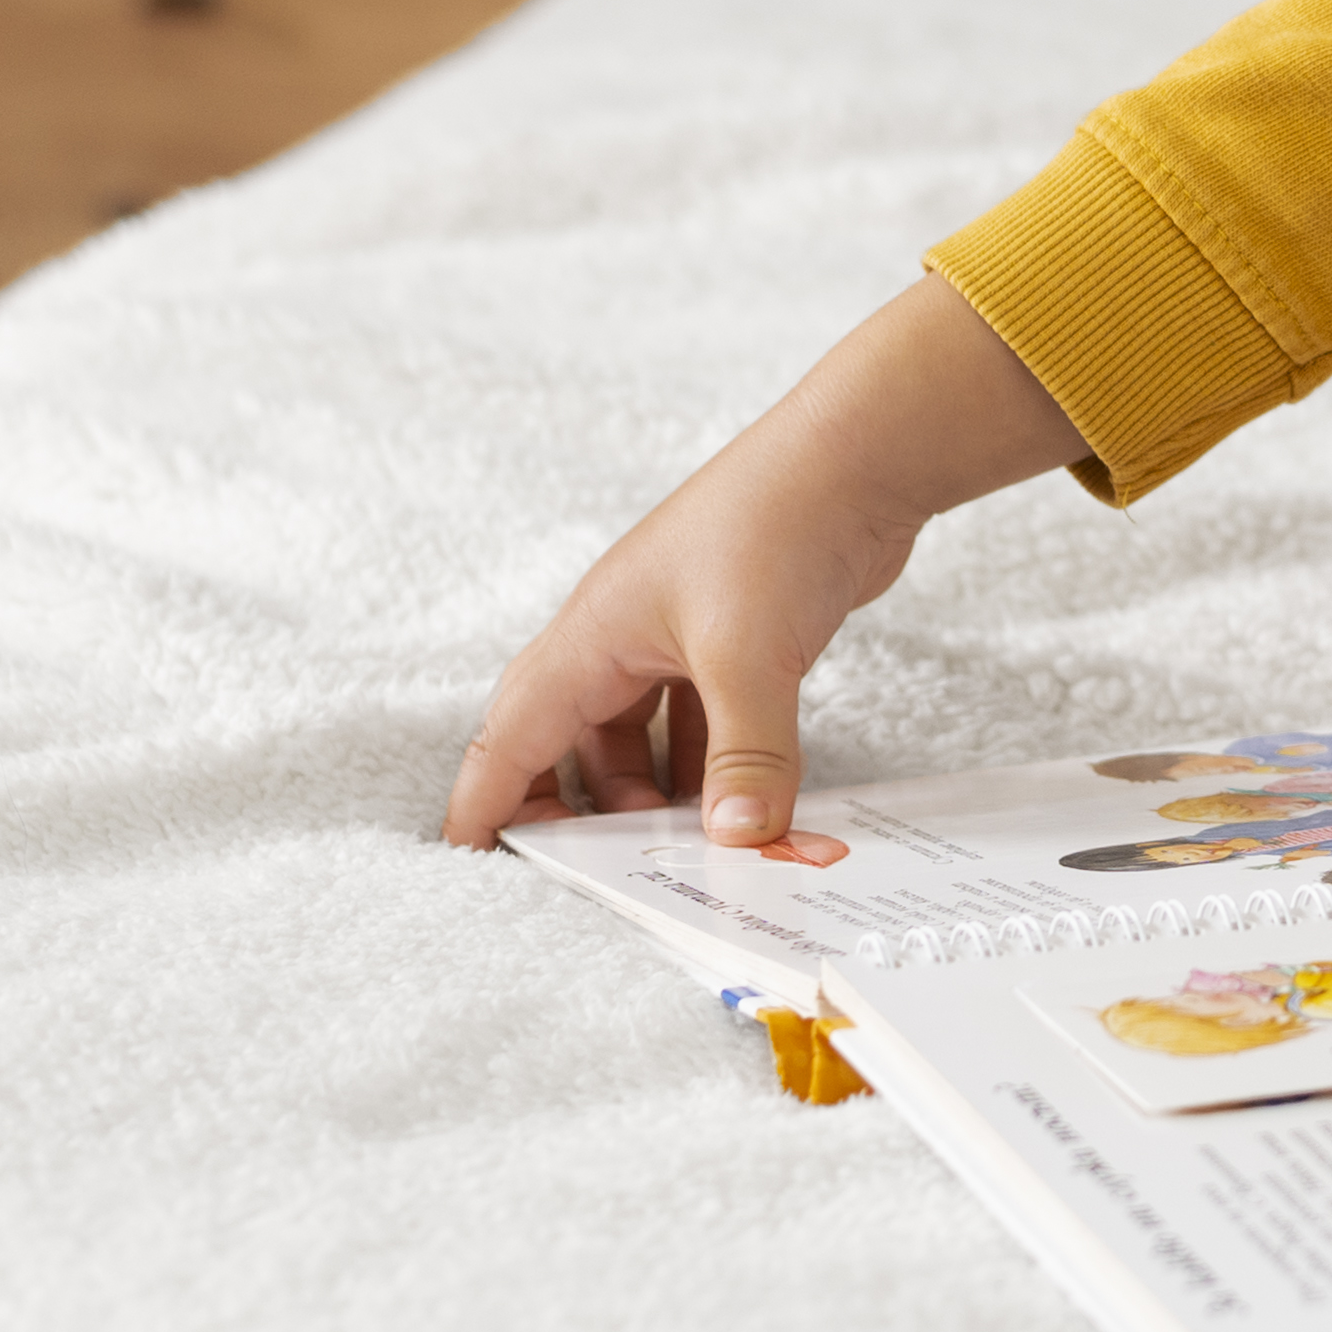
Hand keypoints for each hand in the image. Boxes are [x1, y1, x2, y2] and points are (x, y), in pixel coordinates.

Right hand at [437, 276, 1086, 848]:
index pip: (511, 736)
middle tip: (605, 875)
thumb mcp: (750, 658)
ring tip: (684, 851)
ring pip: (638, 736)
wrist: (859, 456)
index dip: (488, 803)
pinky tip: (739, 804)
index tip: (472, 866)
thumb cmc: (776, 529)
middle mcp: (621, 635)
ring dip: (652, 793)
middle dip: (579, 810)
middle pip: (568, 741)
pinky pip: (700, 720)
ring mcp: (678, 634)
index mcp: (592, 636)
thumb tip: (739, 841)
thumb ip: (745, 759)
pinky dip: (710, 765)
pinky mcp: (734, 637)